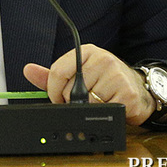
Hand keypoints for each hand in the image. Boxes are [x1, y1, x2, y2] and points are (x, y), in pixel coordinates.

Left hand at [23, 44, 155, 125]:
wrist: (139, 89)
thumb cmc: (105, 81)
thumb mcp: (79, 73)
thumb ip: (53, 75)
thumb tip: (28, 70)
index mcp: (87, 52)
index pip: (58, 72)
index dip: (53, 91)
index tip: (58, 98)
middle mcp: (103, 60)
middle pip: (70, 90)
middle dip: (73, 101)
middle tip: (87, 99)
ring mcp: (116, 76)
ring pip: (86, 103)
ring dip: (89, 109)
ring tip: (100, 101)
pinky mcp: (127, 94)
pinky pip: (103, 112)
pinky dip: (104, 114)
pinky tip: (111, 105)